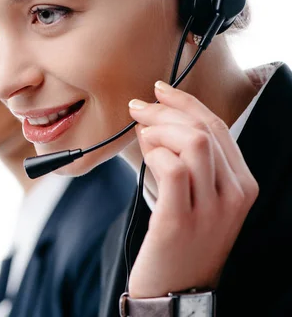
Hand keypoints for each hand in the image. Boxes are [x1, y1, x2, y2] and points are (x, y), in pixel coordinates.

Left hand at [126, 81, 258, 297]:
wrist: (176, 291)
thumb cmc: (181, 239)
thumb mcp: (197, 198)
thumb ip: (186, 161)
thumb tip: (155, 120)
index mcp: (242, 185)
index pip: (218, 127)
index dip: (186, 102)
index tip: (160, 90)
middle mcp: (234, 194)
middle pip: (204, 129)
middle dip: (165, 110)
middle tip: (138, 110)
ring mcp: (211, 209)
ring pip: (192, 142)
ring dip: (158, 130)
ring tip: (141, 139)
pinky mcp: (180, 220)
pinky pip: (172, 168)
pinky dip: (154, 153)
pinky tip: (144, 157)